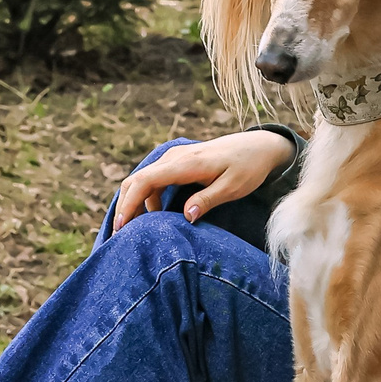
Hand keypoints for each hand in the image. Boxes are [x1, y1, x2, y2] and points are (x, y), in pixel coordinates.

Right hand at [110, 131, 293, 231]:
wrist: (260, 146)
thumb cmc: (249, 167)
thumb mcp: (233, 187)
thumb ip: (208, 200)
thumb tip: (185, 217)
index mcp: (185, 163)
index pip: (145, 181)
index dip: (129, 205)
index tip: (122, 227)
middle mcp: (174, 157)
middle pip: (136, 181)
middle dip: (125, 208)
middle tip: (120, 235)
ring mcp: (174, 158)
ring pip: (143, 180)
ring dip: (135, 204)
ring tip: (135, 230)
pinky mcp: (178, 162)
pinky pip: (154, 179)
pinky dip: (147, 197)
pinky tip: (154, 216)